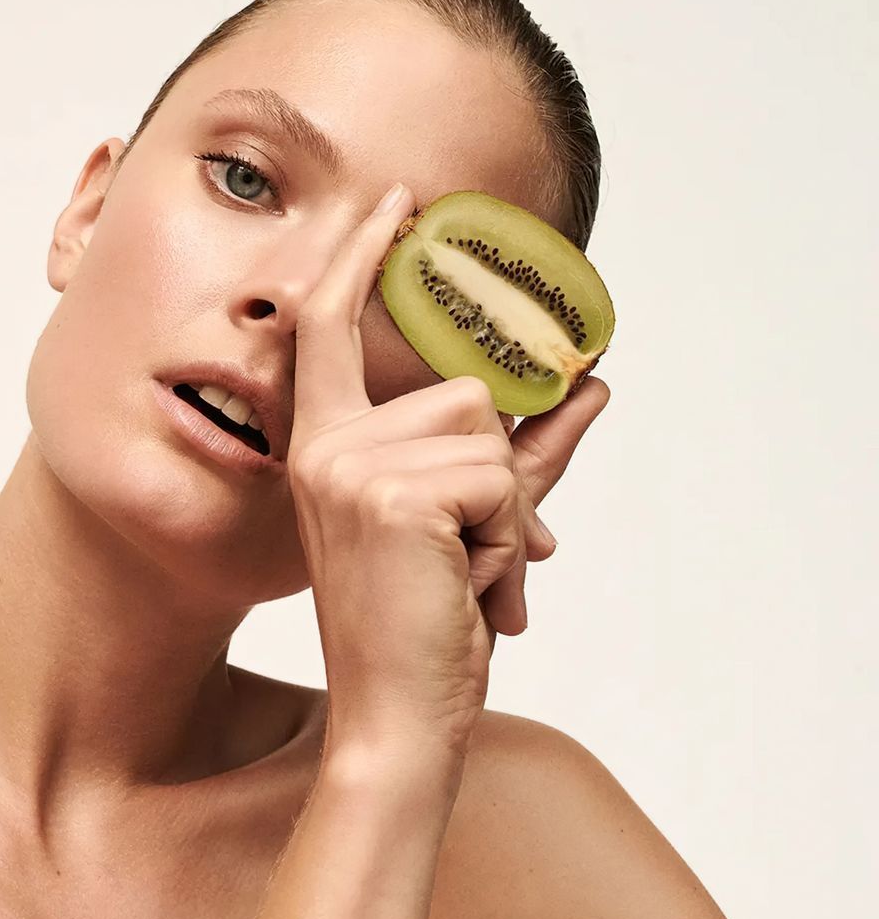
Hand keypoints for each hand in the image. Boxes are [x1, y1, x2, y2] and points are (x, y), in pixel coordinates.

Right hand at [287, 181, 609, 760]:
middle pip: (466, 391)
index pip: (329, 331)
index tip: (399, 201)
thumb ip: (527, 453)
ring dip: (505, 512)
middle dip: (499, 477)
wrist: (397, 718)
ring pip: (489, 433)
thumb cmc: (423, 632)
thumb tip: (595, 382)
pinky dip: (505, 539)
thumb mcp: (474, 529)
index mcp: (323, 453)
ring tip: (462, 577)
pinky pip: (500, 478)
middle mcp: (324, 452)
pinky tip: (465, 588)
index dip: (361, 258)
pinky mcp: (392, 495)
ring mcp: (350, 469)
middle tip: (470, 561)